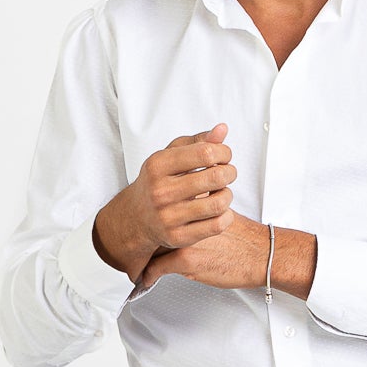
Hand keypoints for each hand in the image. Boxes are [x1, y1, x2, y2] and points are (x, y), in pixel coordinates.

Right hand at [95, 124, 236, 276]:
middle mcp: (161, 191)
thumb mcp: (170, 156)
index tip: (224, 156)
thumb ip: (197, 142)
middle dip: (230, 172)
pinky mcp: (178, 237)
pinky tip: (220, 210)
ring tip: (222, 191)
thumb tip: (223, 129)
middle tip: (228, 173)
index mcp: (158, 165)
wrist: (137, 218)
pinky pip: (217, 225)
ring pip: (219, 203)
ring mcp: (169, 217)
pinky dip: (227, 215)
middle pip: (215, 177)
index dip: (223, 152)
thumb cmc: (159, 182)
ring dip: (228, 194)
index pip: (205, 152)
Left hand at [132, 209, 272, 293]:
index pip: (161, 207)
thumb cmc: (244, 237)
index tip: (140, 228)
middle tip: (129, 250)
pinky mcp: (187, 260)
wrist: (260, 254)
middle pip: (152, 226)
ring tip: (133, 266)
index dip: (149, 219)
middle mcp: (185, 217)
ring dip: (141, 259)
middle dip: (142, 239)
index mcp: (192, 204)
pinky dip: (149, 276)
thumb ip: (200, 205)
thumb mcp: (220, 209)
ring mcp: (183, 238)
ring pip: (151, 248)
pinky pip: (157, 269)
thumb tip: (188, 205)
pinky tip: (144, 279)